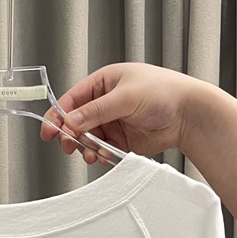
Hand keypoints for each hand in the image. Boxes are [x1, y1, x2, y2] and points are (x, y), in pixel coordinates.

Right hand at [40, 62, 202, 164]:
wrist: (188, 114)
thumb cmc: (164, 92)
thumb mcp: (125, 97)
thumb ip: (96, 111)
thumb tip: (71, 120)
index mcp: (103, 83)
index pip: (72, 99)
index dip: (58, 115)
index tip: (49, 131)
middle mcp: (105, 102)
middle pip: (76, 122)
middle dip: (71, 135)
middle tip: (70, 146)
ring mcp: (113, 122)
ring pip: (88, 138)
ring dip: (86, 148)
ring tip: (91, 152)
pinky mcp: (121, 140)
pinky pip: (102, 149)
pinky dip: (100, 154)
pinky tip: (104, 154)